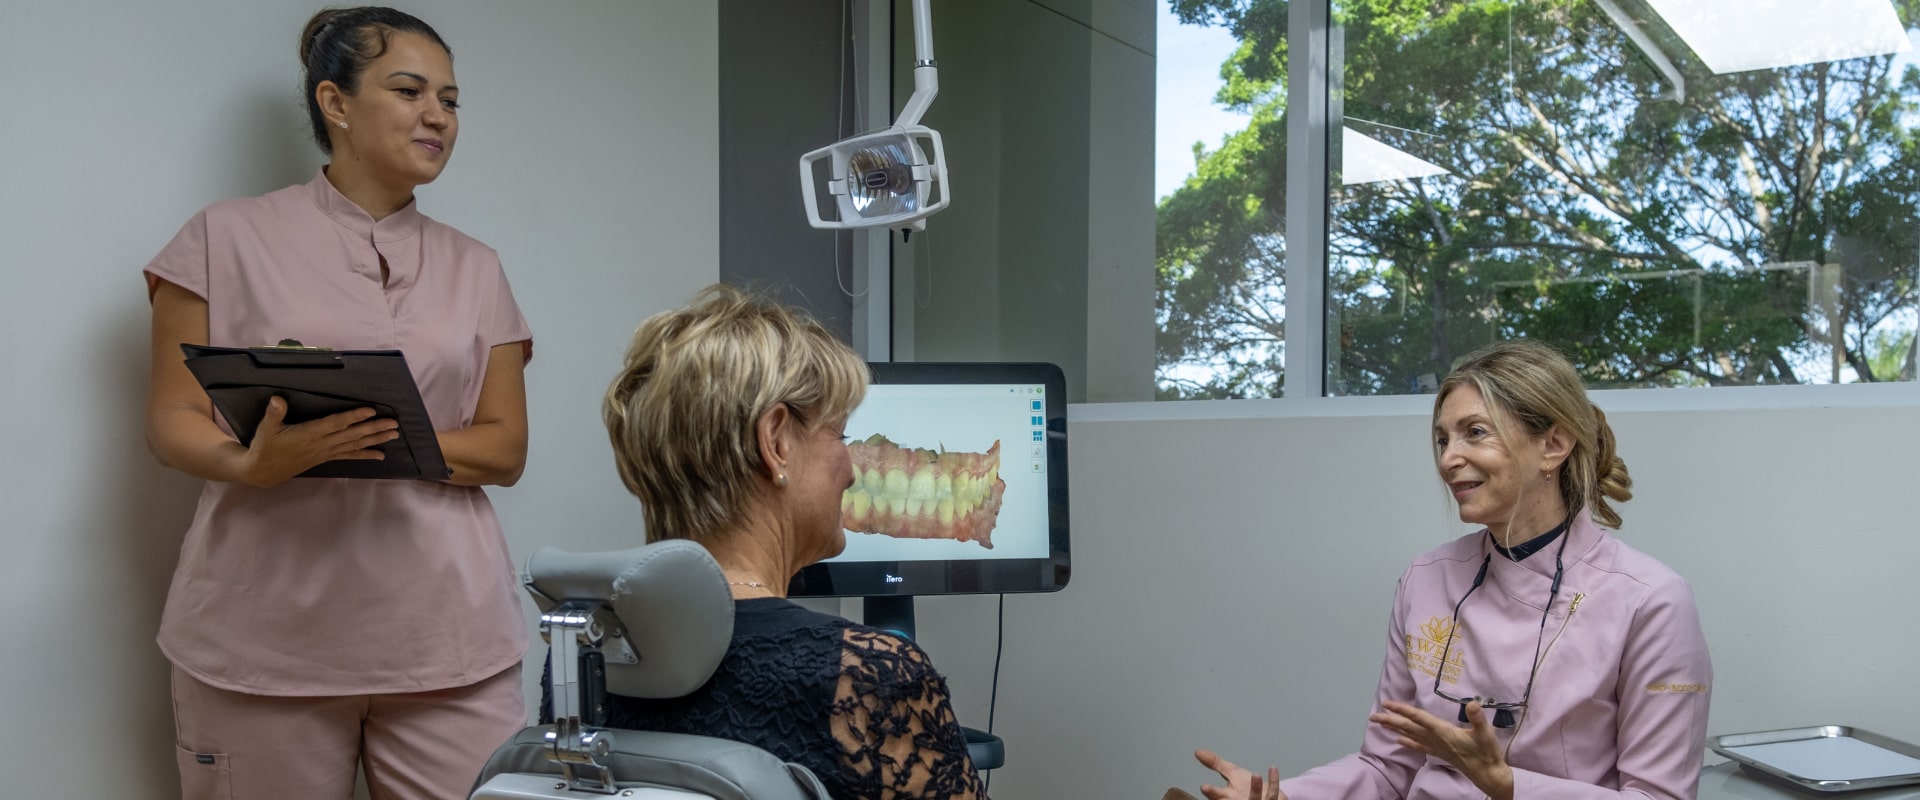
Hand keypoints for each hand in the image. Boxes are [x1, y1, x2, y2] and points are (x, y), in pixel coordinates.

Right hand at [238, 398, 397, 487]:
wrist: (263, 471)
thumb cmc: (265, 446)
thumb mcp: (266, 428)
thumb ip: (274, 413)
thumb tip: (277, 399)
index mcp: (309, 434)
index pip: (335, 424)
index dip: (353, 417)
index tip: (370, 411)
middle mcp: (321, 444)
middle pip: (352, 435)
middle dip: (373, 429)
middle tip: (393, 424)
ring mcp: (326, 452)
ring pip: (354, 445)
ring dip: (375, 439)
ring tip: (394, 434)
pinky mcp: (326, 458)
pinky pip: (349, 456)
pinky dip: (365, 454)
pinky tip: (380, 455)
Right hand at [1194, 749, 1285, 799]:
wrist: (1266, 798)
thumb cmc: (1246, 788)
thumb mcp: (1231, 774)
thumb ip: (1215, 763)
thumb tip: (1197, 751)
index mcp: (1228, 797)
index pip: (1216, 795)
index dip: (1211, 792)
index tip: (1204, 787)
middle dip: (1226, 798)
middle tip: (1218, 790)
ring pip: (1254, 799)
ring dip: (1255, 789)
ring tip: (1255, 775)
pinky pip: (1273, 793)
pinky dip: (1273, 781)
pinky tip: (1272, 769)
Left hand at [1371, 700, 1512, 799]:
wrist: (1488, 774)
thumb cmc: (1487, 753)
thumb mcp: (1485, 734)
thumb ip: (1477, 719)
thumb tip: (1473, 703)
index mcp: (1443, 732)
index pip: (1419, 718)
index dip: (1403, 710)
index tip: (1388, 704)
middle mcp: (1435, 739)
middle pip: (1409, 728)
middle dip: (1391, 720)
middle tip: (1373, 716)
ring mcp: (1436, 747)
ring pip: (1411, 736)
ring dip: (1395, 729)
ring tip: (1380, 723)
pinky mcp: (1440, 753)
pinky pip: (1419, 747)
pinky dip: (1407, 743)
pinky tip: (1398, 741)